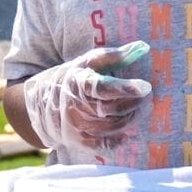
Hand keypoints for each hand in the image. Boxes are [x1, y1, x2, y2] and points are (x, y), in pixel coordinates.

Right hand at [21, 43, 151, 151]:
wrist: (42, 102)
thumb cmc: (73, 76)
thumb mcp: (90, 61)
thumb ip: (116, 55)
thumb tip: (143, 47)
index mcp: (79, 83)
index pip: (104, 87)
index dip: (125, 88)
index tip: (146, 86)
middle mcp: (76, 106)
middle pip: (112, 109)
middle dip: (134, 103)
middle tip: (148, 96)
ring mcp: (77, 125)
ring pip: (111, 127)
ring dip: (131, 119)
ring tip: (142, 109)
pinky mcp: (79, 140)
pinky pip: (102, 144)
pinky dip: (117, 141)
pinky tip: (128, 133)